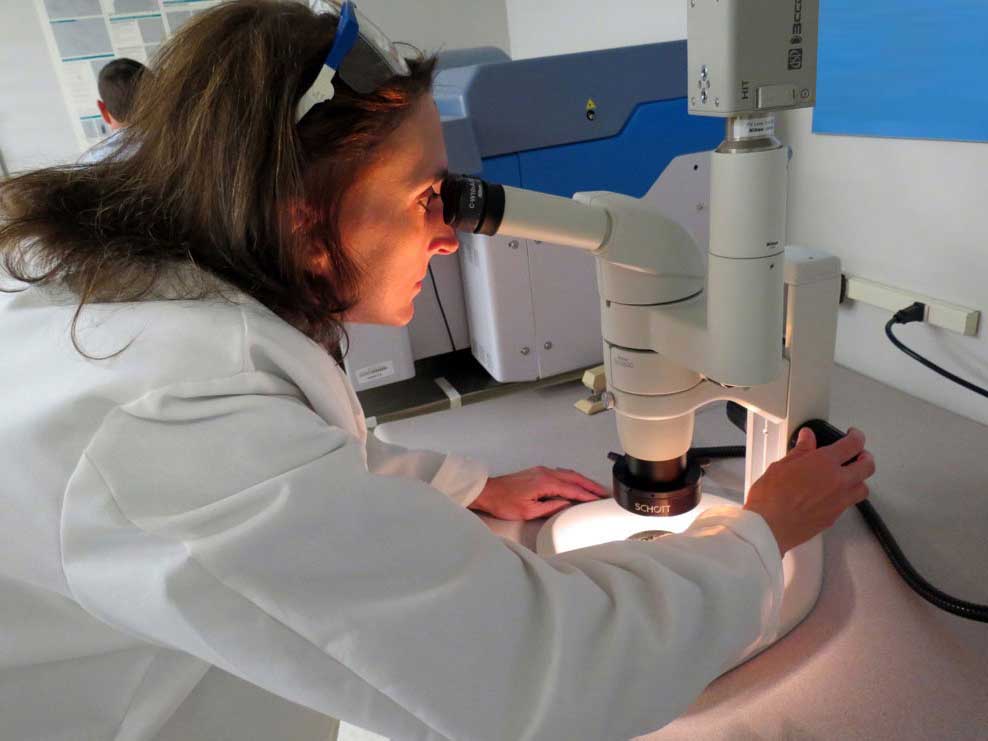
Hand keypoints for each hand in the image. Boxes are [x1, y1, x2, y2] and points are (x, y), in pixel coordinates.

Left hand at [469, 467, 609, 520]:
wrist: (487, 492)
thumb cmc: (504, 503)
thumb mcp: (529, 511)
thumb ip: (550, 507)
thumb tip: (566, 505)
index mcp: (545, 482)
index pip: (572, 489)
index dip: (587, 495)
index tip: (600, 499)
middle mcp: (545, 473)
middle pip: (574, 477)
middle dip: (590, 485)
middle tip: (604, 492)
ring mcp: (540, 471)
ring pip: (567, 473)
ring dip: (581, 481)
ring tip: (593, 489)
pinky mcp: (536, 472)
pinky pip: (560, 473)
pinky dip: (571, 478)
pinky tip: (574, 484)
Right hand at [743, 427, 875, 555]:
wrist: (769, 527)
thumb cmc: (770, 498)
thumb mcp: (781, 466)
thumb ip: (800, 451)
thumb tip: (807, 439)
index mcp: (824, 463)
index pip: (853, 444)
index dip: (856, 436)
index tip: (853, 435)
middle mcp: (837, 481)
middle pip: (867, 466)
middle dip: (865, 457)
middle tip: (858, 454)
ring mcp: (838, 501)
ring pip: (863, 488)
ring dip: (860, 479)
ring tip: (851, 476)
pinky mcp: (834, 517)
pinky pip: (849, 504)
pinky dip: (846, 496)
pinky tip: (834, 494)